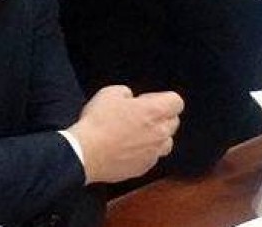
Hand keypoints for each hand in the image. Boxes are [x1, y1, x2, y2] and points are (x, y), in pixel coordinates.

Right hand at [66, 85, 183, 183]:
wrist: (84, 153)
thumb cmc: (97, 122)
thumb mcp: (110, 93)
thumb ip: (127, 93)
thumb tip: (130, 99)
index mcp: (154, 112)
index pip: (177, 102)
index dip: (162, 98)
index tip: (146, 100)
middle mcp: (159, 133)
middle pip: (173, 122)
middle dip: (161, 116)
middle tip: (140, 115)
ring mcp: (153, 153)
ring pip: (166, 143)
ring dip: (157, 137)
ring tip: (137, 134)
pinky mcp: (143, 168)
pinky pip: (152, 157)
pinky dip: (145, 152)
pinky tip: (128, 148)